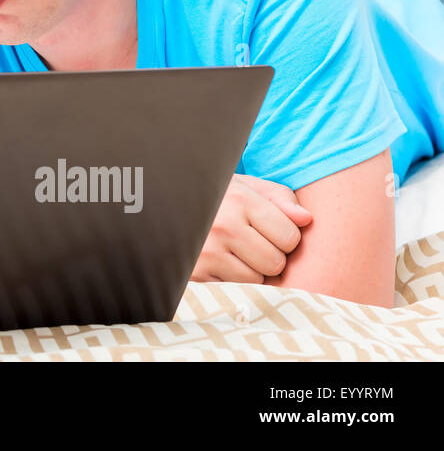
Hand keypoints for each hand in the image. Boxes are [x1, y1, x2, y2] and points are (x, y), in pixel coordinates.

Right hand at [191, 174, 313, 283]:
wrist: (170, 204)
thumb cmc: (218, 197)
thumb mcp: (248, 187)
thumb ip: (281, 198)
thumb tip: (306, 219)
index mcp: (239, 200)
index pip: (290, 237)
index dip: (284, 236)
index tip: (267, 229)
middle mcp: (222, 226)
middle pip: (275, 263)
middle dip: (269, 256)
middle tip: (250, 242)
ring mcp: (206, 252)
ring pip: (256, 280)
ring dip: (251, 271)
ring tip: (234, 252)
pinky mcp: (195, 274)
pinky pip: (234, 289)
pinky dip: (232, 280)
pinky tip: (220, 262)